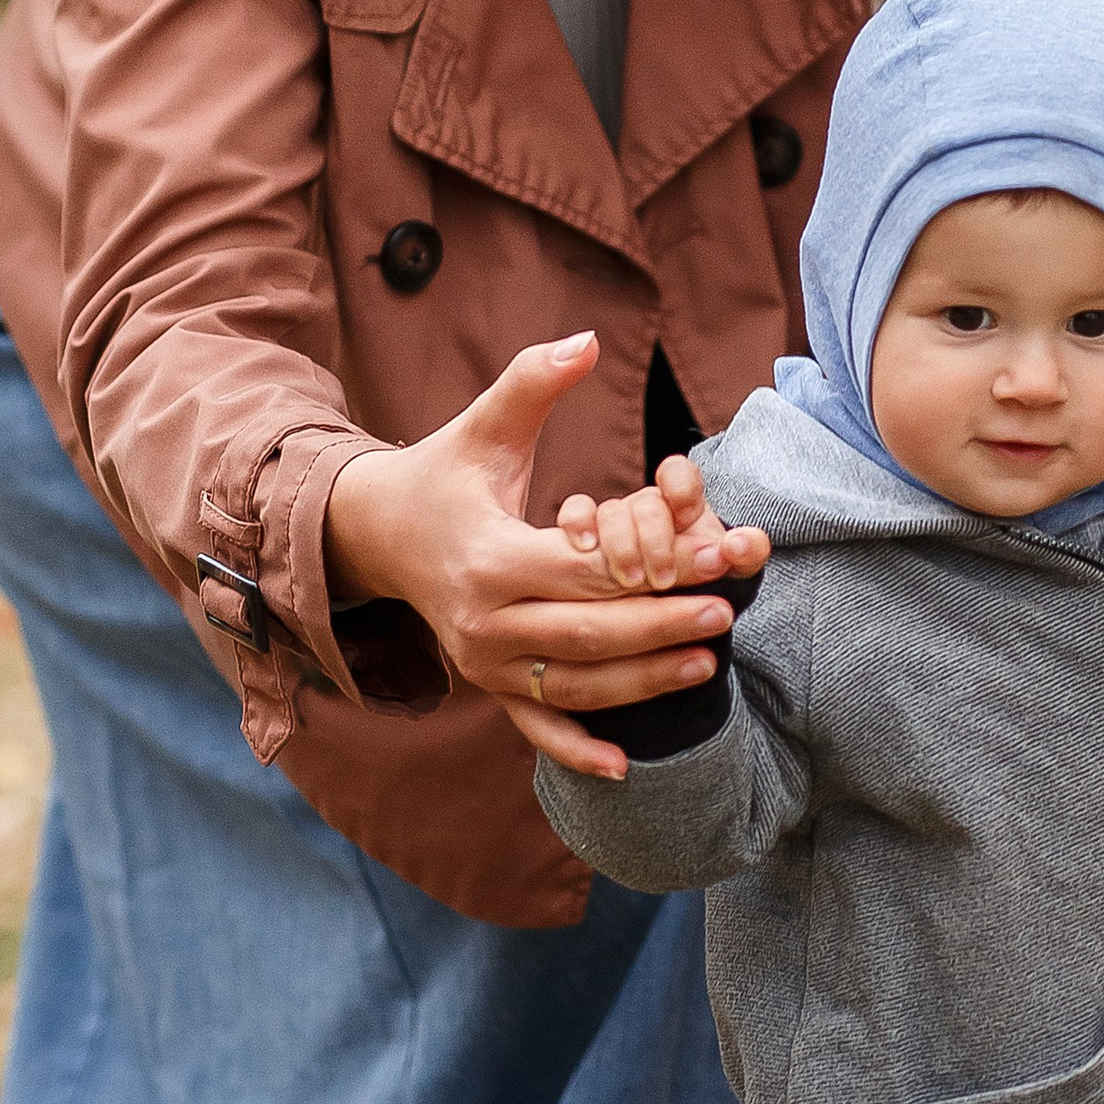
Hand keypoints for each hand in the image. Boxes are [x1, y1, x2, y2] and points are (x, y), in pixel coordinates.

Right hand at [322, 335, 762, 782]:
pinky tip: (628, 766)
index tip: (722, 554)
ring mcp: (482, 664)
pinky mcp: (486, 687)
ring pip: (573, 687)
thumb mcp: (484, 426)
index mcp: (487, 557)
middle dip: (662, 625)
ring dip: (641, 684)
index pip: (587, 568)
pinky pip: (535, 728)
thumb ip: (532, 383)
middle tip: (727, 611)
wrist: (377, 535)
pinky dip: (576, 752)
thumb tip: (583, 338)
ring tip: (707, 663)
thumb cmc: (446, 474)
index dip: (658, 563)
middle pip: (588, 633)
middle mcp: (482, 622)